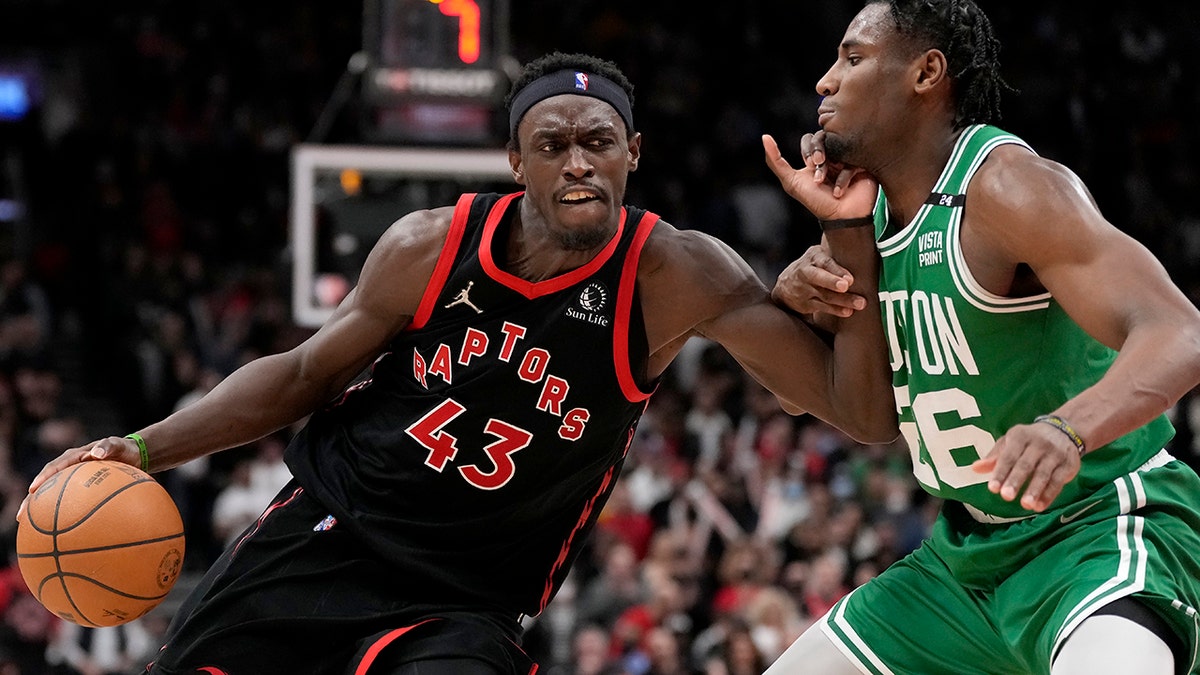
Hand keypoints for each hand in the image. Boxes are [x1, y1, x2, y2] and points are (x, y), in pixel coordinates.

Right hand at [16, 436, 142, 521]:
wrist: (133, 455)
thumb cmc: (124, 450)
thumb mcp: (118, 445)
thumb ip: (108, 446)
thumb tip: (96, 454)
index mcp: (75, 456)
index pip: (55, 467)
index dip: (43, 478)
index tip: (33, 490)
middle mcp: (70, 467)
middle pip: (47, 484)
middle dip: (32, 499)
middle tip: (22, 515)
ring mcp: (74, 479)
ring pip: (53, 494)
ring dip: (41, 509)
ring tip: (29, 526)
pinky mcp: (81, 488)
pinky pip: (68, 500)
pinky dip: (60, 512)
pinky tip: (57, 529)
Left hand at [762, 133, 876, 219]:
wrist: (839, 218)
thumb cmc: (816, 202)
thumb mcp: (791, 182)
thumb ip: (776, 161)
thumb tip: (764, 137)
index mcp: (816, 159)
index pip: (809, 139)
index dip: (809, 149)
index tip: (809, 165)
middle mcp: (832, 156)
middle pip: (824, 138)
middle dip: (819, 153)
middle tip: (818, 168)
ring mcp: (848, 159)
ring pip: (839, 147)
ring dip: (830, 167)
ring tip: (827, 184)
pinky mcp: (863, 164)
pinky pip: (853, 160)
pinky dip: (844, 177)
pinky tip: (840, 191)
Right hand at [772, 243, 867, 317]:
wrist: (785, 285)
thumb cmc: (812, 267)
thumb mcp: (818, 255)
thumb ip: (834, 253)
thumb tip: (862, 244)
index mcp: (813, 257)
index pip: (824, 262)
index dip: (836, 270)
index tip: (849, 278)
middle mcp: (806, 272)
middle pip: (818, 278)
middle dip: (832, 282)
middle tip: (846, 286)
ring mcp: (804, 290)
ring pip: (824, 295)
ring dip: (843, 301)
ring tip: (859, 304)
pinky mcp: (805, 304)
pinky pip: (822, 308)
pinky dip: (836, 310)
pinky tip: (847, 312)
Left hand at [971, 423, 1082, 511]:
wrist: (1064, 430)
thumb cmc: (1029, 440)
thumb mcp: (1010, 442)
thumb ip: (994, 456)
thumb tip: (975, 468)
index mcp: (1020, 436)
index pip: (1009, 456)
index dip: (1000, 472)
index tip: (992, 488)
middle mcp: (1039, 444)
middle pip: (1026, 465)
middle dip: (1016, 481)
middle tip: (1006, 496)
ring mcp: (1055, 454)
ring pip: (1044, 474)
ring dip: (1035, 490)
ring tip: (1025, 505)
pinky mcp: (1069, 464)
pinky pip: (1058, 481)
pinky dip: (1049, 495)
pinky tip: (1039, 506)